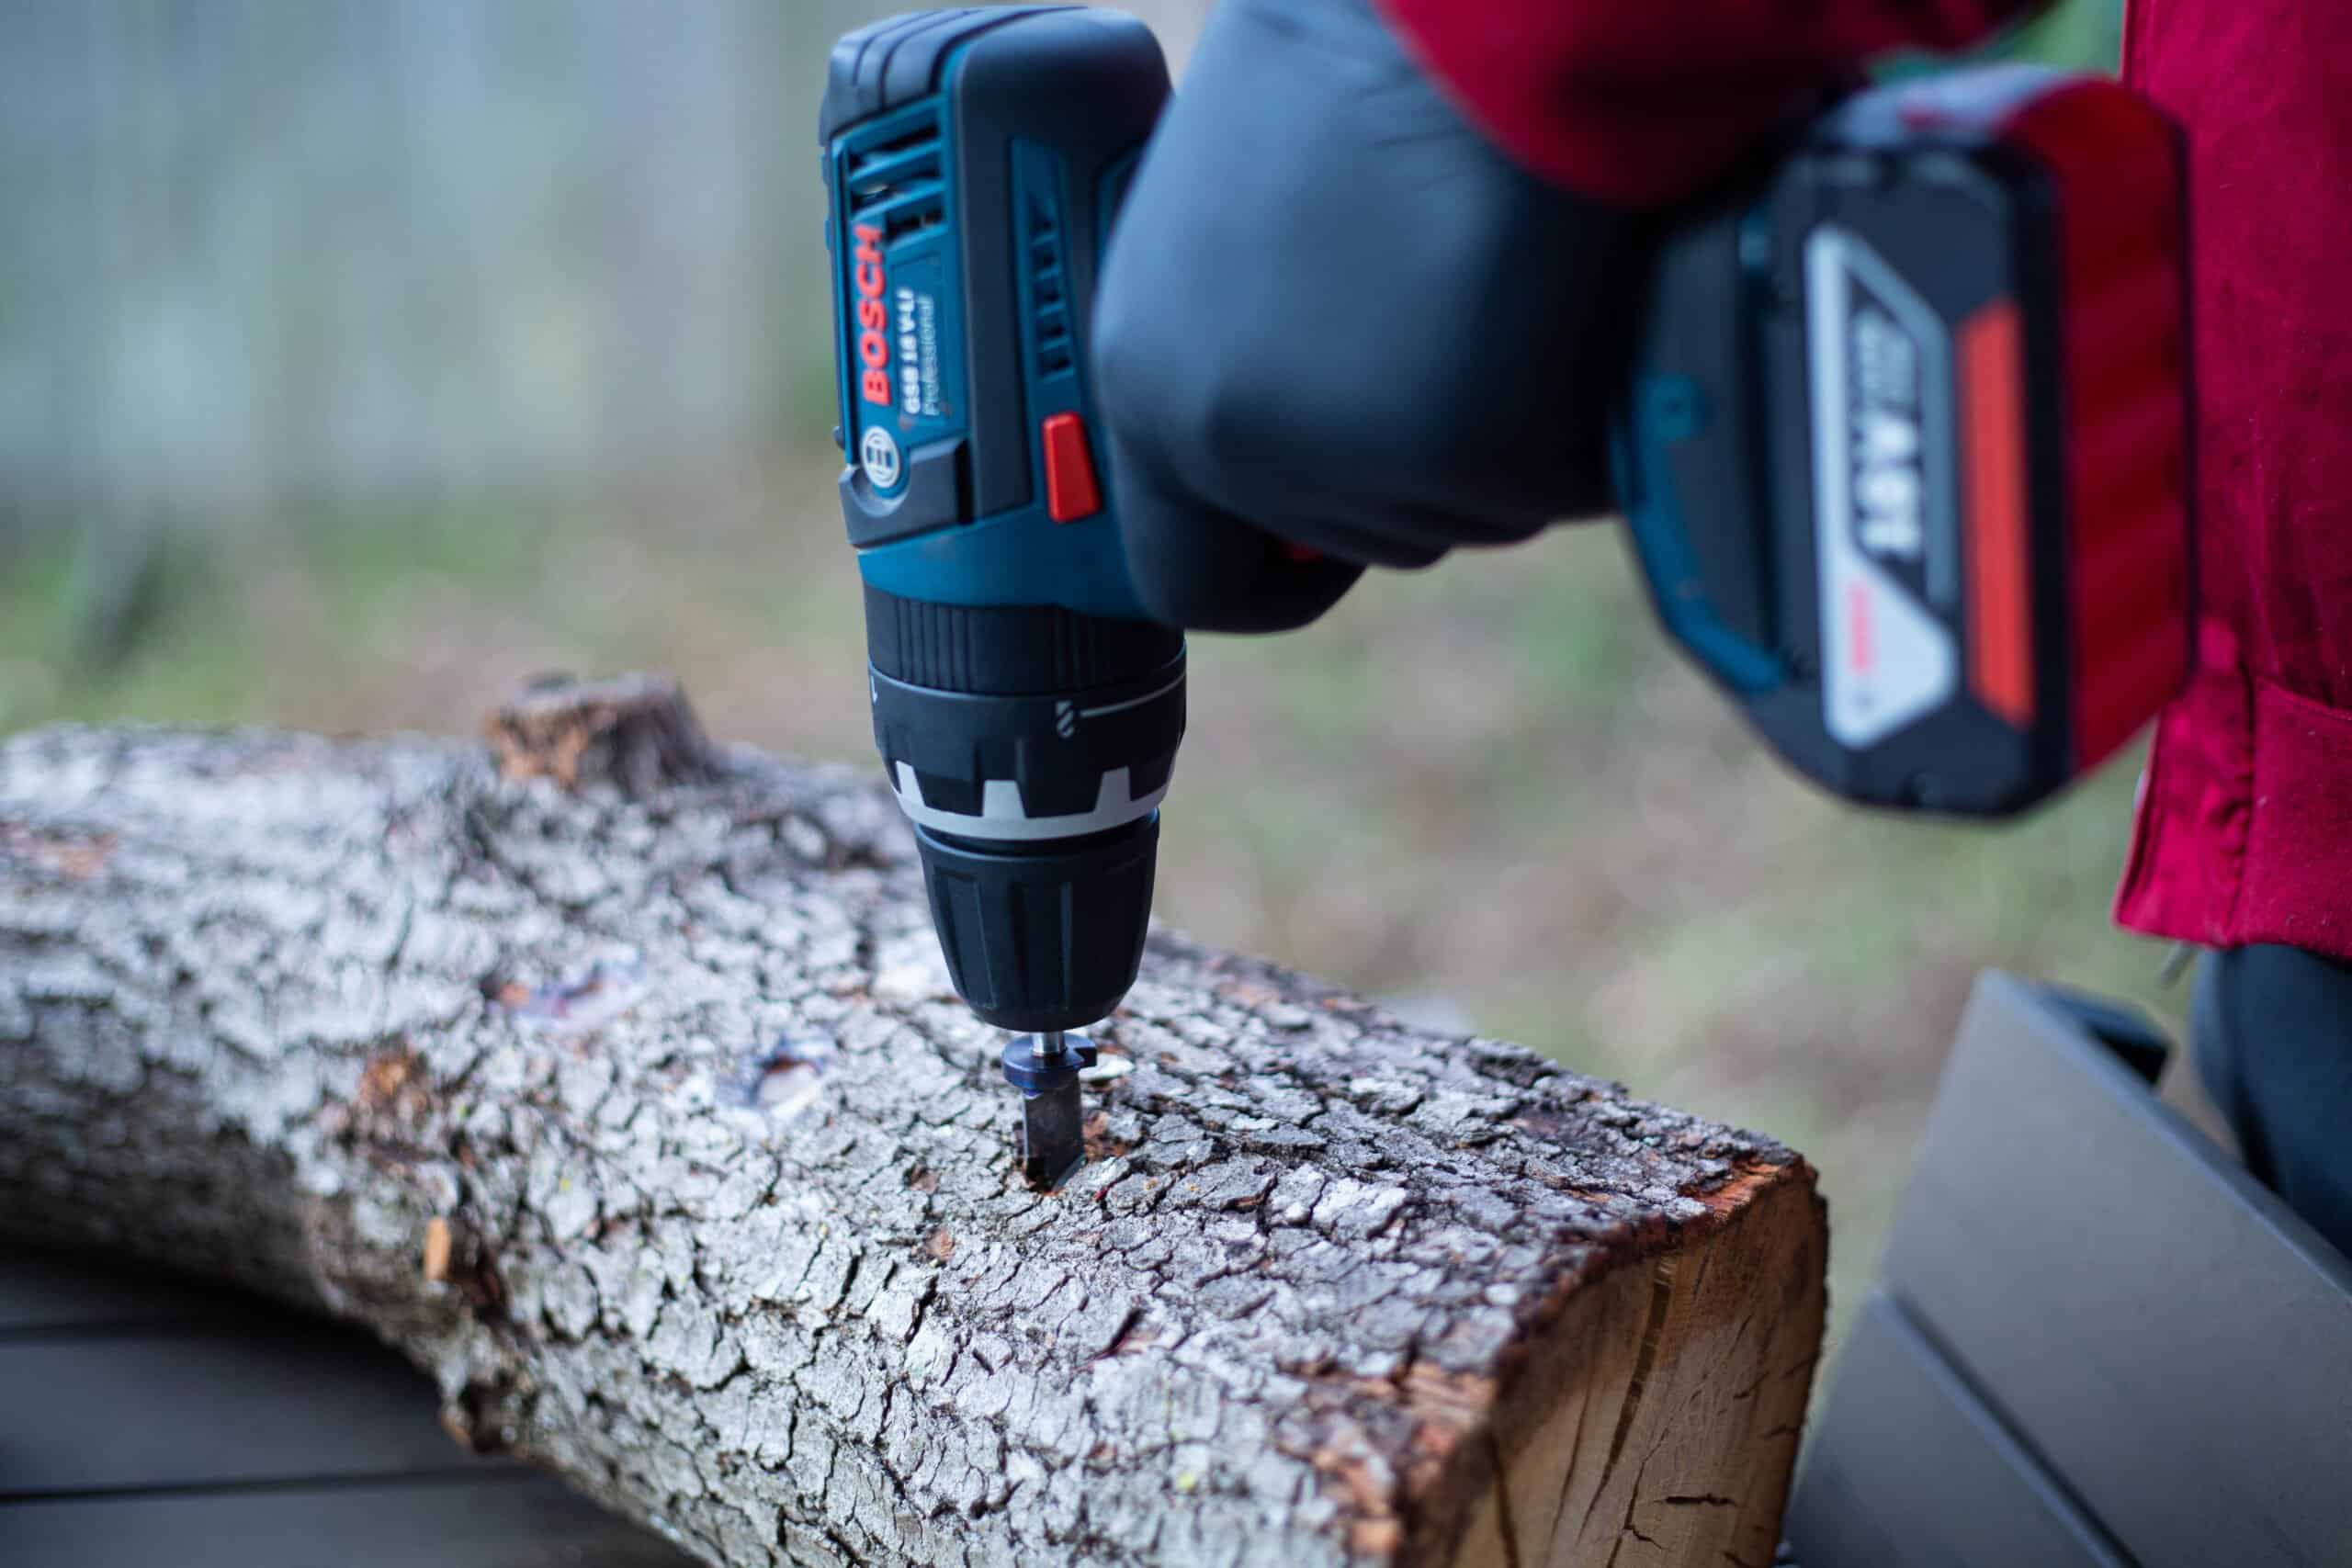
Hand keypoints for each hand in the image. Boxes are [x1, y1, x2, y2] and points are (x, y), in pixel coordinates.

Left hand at [1092, 0, 1653, 631]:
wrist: (1482, 11)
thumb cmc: (1366, 53)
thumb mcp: (1223, 201)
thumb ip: (1225, 325)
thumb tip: (1280, 395)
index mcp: (1150, 381)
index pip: (1184, 577)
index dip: (1265, 566)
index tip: (1316, 543)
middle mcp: (1232, 440)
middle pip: (1348, 538)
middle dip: (1406, 465)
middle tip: (1444, 331)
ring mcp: (1354, 458)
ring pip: (1456, 515)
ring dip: (1495, 429)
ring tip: (1493, 285)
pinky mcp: (1479, 453)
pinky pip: (1554, 482)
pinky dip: (1578, 412)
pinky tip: (1559, 299)